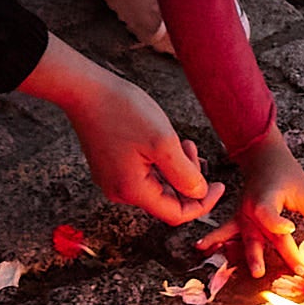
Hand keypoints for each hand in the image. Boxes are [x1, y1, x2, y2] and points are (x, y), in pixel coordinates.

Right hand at [26, 35, 214, 224]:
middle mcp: (120, 191)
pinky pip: (144, 174)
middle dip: (188, 179)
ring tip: (181, 142)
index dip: (203, 204)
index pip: (176, 214)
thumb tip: (199, 194)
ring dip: (176, 168)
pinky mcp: (110, 166)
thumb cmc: (122, 111)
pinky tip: (165, 142)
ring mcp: (112, 179)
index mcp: (133, 191)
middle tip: (193, 149)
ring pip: (158, 185)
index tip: (219, 185)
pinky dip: (161, 163)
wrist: (84, 90)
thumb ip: (185, 174)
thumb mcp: (163, 142)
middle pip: (167, 200)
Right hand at [203, 130, 303, 273]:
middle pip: (259, 235)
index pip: (269, 214)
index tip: (288, 229)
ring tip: (252, 271)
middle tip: (270, 271)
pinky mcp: (239, 219)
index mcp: (267, 198)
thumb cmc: (285, 172)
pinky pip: (227, 231)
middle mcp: (251, 209)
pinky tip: (201, 248)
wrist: (263, 156)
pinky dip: (214, 240)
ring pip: (243, 238)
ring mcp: (242, 215)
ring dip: (246, 255)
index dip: (277, 223)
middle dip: (267, 255)